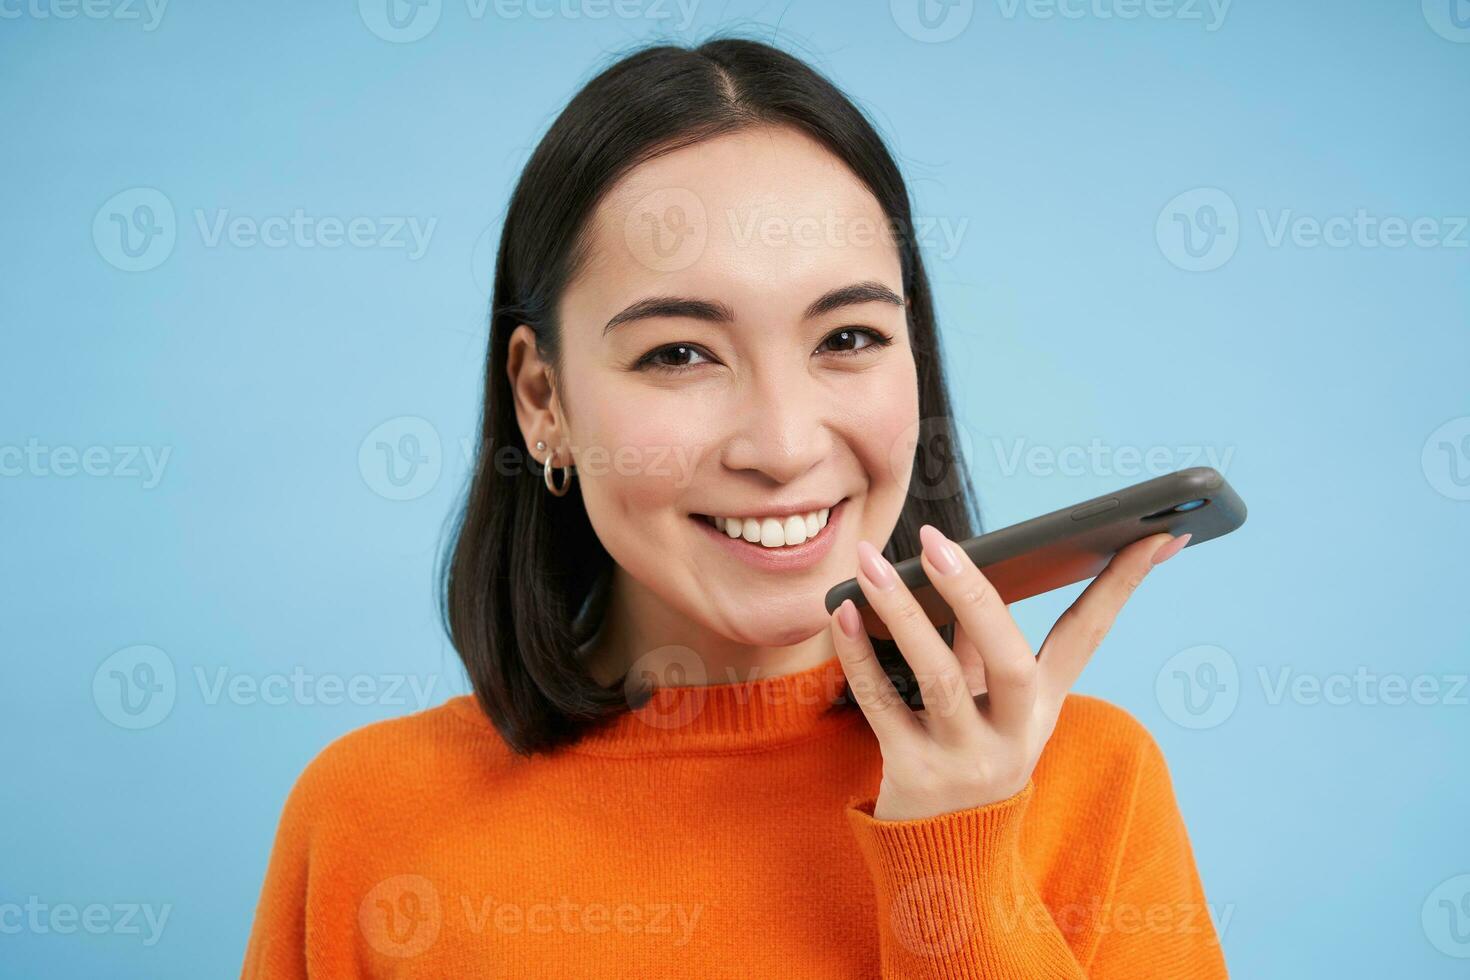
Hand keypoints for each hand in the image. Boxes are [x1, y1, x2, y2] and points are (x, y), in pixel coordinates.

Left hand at [829, 525, 1189, 820]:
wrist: (945, 855)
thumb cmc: (969, 751)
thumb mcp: (993, 704)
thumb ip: (980, 642)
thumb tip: (957, 564)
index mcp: (1043, 705)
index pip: (1089, 635)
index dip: (1122, 584)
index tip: (1156, 532)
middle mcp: (1015, 734)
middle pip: (1008, 660)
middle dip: (975, 595)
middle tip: (934, 539)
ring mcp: (966, 758)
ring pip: (938, 678)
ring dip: (901, 613)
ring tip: (869, 564)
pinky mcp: (914, 774)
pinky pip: (880, 704)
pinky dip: (858, 655)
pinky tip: (842, 612)